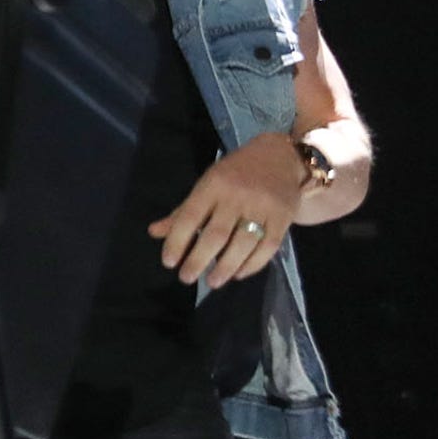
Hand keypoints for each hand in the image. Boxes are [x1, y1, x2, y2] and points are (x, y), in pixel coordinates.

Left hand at [150, 135, 305, 287]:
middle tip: (187, 278)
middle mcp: (238, 196)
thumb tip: (154, 232)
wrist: (281, 156)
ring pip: (243, 244)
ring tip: (213, 281)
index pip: (190, 217)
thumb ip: (183, 211)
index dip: (177, 241)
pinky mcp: (284, 217)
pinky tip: (238, 274)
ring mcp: (263, 207)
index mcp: (213, 185)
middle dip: (198, 260)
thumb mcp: (207, 184)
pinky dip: (252, 265)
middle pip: (216, 235)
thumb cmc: (236, 174)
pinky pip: (268, 246)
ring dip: (225, 267)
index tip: (169, 263)